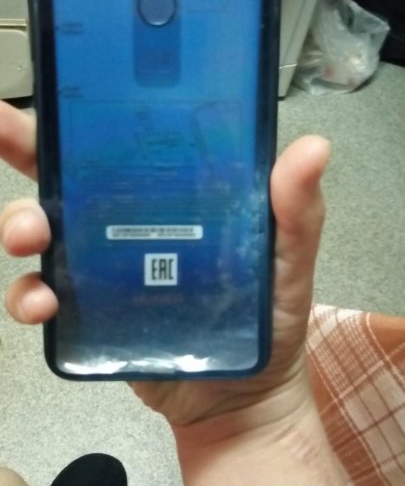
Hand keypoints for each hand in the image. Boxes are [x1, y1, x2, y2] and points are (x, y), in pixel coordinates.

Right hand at [0, 101, 329, 433]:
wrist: (243, 398)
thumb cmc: (270, 320)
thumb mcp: (290, 261)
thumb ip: (296, 212)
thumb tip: (313, 148)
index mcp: (171, 196)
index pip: (123, 143)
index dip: (83, 112)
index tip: (52, 88)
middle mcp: (126, 223)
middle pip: (64, 177)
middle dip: (25, 150)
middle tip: (4, 133)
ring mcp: (100, 269)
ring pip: (42, 233)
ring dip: (21, 224)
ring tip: (30, 238)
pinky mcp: (87, 315)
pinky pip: (43, 298)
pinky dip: (29, 298)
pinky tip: (42, 307)